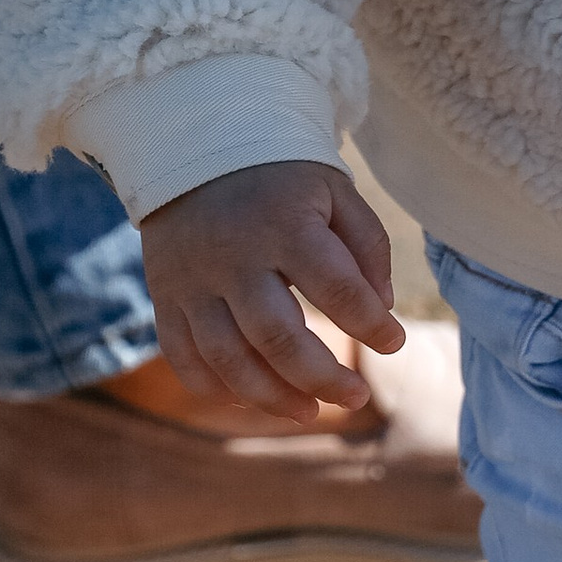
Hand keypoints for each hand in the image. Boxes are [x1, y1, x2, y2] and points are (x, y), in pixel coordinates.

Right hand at [138, 160, 404, 424]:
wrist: (193, 150)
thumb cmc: (281, 179)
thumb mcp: (335, 191)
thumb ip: (368, 245)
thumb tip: (383, 307)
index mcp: (284, 226)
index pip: (336, 289)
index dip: (370, 324)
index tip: (395, 342)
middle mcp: (233, 259)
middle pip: (277, 338)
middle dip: (322, 377)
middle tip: (356, 396)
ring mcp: (192, 283)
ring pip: (228, 359)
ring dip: (272, 397)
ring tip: (311, 411)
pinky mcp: (165, 298)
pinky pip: (184, 358)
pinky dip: (218, 389)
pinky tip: (255, 399)